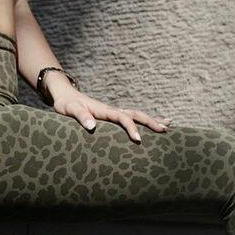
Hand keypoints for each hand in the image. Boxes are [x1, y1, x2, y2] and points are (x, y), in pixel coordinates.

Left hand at [46, 73, 170, 141]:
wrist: (65, 95)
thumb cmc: (66, 104)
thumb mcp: (69, 109)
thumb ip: (80, 116)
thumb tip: (93, 126)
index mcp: (104, 110)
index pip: (122, 118)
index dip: (131, 128)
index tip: (139, 139)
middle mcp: (112, 110)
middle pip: (136, 114)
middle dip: (150, 121)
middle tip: (165, 129)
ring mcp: (113, 112)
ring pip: (137, 115)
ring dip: (152, 119)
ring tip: (169, 124)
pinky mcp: (112, 116)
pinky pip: (131, 118)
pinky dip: (143, 120)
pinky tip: (152, 123)